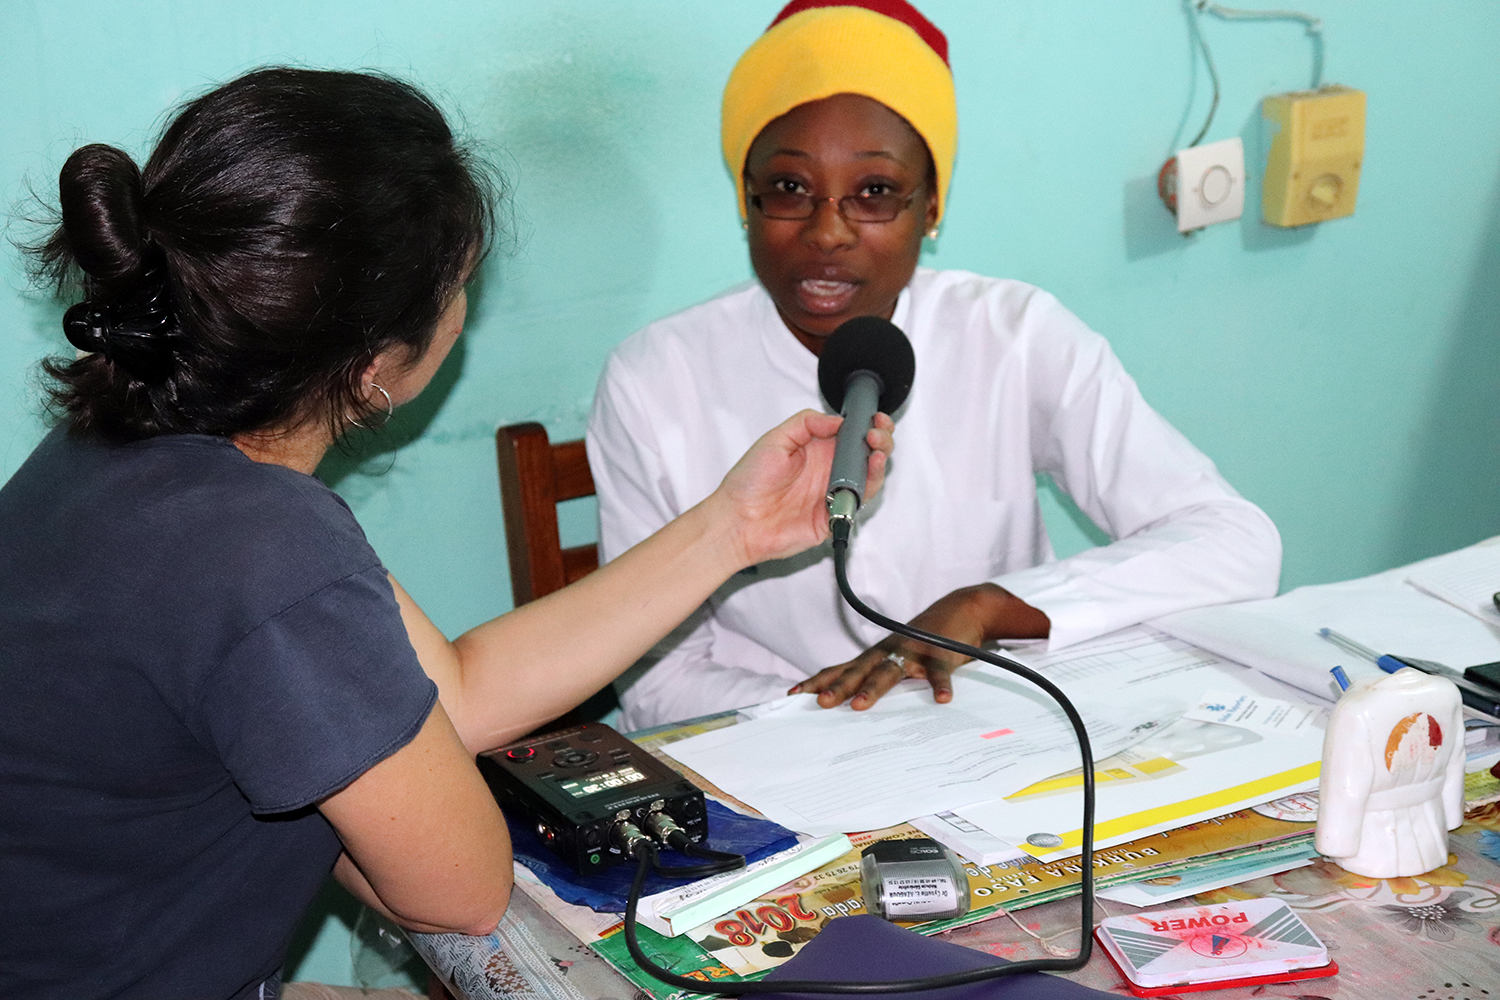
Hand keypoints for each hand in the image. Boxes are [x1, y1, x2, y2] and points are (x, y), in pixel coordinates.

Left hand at [710, 408, 894, 567]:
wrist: (738, 521)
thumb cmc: (749, 482)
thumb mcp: (775, 439)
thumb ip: (806, 423)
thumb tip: (838, 420)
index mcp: (816, 448)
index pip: (851, 432)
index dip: (867, 423)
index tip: (874, 418)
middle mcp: (828, 469)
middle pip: (866, 452)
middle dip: (880, 439)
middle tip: (877, 433)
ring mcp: (834, 492)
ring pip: (869, 475)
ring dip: (879, 460)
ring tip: (876, 450)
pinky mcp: (836, 515)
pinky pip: (861, 500)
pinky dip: (870, 485)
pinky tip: (869, 470)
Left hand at [791, 584, 1049, 709]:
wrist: (963, 608)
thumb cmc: (925, 638)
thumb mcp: (899, 655)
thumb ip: (879, 674)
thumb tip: (854, 699)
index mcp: (878, 655)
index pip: (842, 669)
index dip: (818, 681)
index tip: (794, 694)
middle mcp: (890, 652)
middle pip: (859, 671)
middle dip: (838, 687)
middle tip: (820, 703)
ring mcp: (914, 651)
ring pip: (890, 671)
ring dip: (873, 689)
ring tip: (859, 706)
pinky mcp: (941, 653)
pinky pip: (939, 671)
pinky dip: (939, 685)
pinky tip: (942, 699)